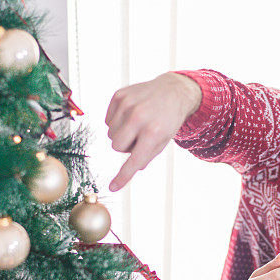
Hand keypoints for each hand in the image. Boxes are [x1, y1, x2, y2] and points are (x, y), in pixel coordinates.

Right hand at [104, 72, 201, 191]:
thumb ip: (147, 156)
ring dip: (121, 133)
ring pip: (110, 134)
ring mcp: (127, 104)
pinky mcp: (119, 96)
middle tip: (139, 136)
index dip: (123, 176)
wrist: (172, 91)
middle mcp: (139, 117)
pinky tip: (130, 114)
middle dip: (125, 146)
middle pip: (116, 147)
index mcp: (153, 132)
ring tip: (136, 124)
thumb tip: (131, 168)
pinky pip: (107, 120)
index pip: (134, 160)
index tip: (112, 187)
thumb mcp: (163, 141)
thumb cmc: (167, 120)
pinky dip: (116, 121)